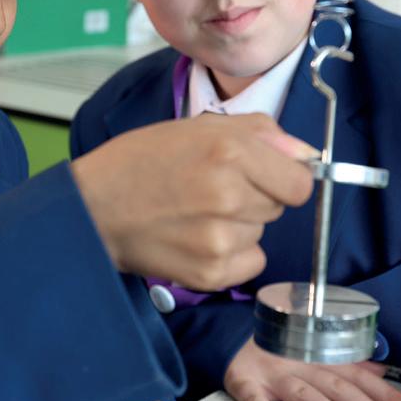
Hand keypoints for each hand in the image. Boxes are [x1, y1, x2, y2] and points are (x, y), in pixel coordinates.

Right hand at [71, 113, 314, 290]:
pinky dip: (231, 254)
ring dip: (239, 224)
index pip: (301, 182)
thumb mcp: (200, 127)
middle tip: (209, 188)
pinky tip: (195, 238)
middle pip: (279, 206)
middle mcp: (229, 195)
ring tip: (194, 212)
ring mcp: (220, 238)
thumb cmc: (142, 162)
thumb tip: (307, 155)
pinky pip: (250, 263)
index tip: (265, 176)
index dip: (286, 177)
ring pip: (261, 232)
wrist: (92, 208)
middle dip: (255, 195)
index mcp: (230, 151)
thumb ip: (262, 133)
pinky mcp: (210, 273)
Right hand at [223, 336, 400, 400]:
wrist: (230, 334)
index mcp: (320, 357)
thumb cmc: (279, 346)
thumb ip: (348, 361)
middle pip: (338, 388)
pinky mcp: (245, 383)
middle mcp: (300, 365)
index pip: (359, 377)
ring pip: (305, 395)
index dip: (385, 393)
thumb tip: (383, 370)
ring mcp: (272, 375)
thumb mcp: (315, 349)